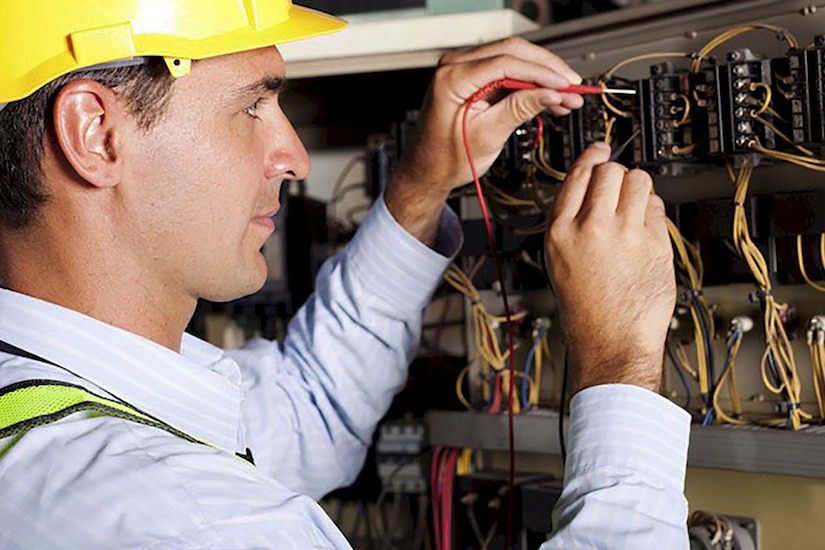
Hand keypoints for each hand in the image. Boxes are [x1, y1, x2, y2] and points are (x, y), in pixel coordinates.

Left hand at [385, 37, 582, 246]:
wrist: (428, 170)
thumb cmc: (446, 158)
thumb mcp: (488, 135)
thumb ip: (521, 109)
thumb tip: (552, 93)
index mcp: (452, 78)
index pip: (506, 62)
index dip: (542, 72)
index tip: (566, 83)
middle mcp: (455, 66)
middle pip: (513, 52)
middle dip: (547, 69)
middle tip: (573, 86)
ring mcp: (464, 69)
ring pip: (514, 59)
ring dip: (543, 76)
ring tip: (567, 97)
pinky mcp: (473, 79)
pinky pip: (508, 72)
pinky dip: (530, 84)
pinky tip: (551, 97)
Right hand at [545, 142, 675, 393]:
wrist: (612, 341)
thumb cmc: (586, 309)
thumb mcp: (559, 261)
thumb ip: (571, 222)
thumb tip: (591, 186)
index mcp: (560, 232)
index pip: (577, 175)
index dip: (591, 156)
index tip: (600, 149)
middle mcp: (591, 228)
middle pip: (610, 170)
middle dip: (616, 173)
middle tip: (618, 186)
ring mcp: (625, 234)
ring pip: (638, 180)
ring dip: (637, 187)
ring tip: (633, 207)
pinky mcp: (655, 243)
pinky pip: (657, 207)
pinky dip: (653, 211)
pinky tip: (645, 230)